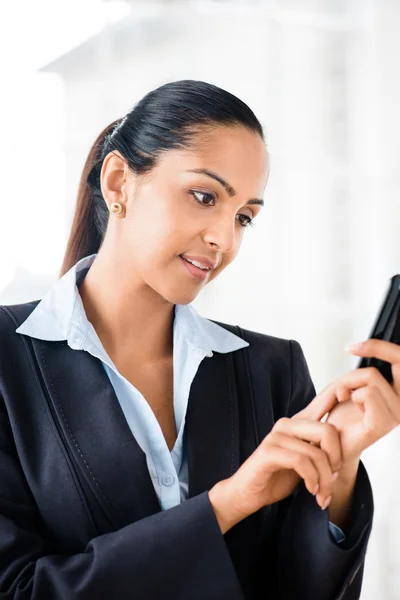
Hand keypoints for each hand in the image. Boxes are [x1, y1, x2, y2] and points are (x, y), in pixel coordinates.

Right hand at [209, 393, 341, 533]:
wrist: (246, 494)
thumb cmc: (276, 478)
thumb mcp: (304, 463)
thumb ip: (318, 451)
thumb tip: (343, 453)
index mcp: (297, 424)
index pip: (324, 402)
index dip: (339, 397)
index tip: (348, 402)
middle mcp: (287, 424)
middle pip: (328, 431)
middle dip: (337, 460)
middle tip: (333, 480)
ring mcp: (276, 436)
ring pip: (316, 452)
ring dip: (325, 480)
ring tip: (322, 494)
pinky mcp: (269, 452)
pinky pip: (301, 462)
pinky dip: (312, 480)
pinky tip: (311, 490)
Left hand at [313, 339, 399, 464]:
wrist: (328, 441)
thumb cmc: (343, 414)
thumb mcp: (357, 383)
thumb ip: (369, 370)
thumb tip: (366, 348)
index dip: (383, 346)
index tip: (355, 346)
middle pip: (397, 361)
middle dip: (372, 354)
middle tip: (352, 354)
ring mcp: (396, 415)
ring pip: (373, 377)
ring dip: (349, 382)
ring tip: (343, 395)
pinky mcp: (383, 424)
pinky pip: (367, 394)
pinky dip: (350, 394)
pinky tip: (347, 404)